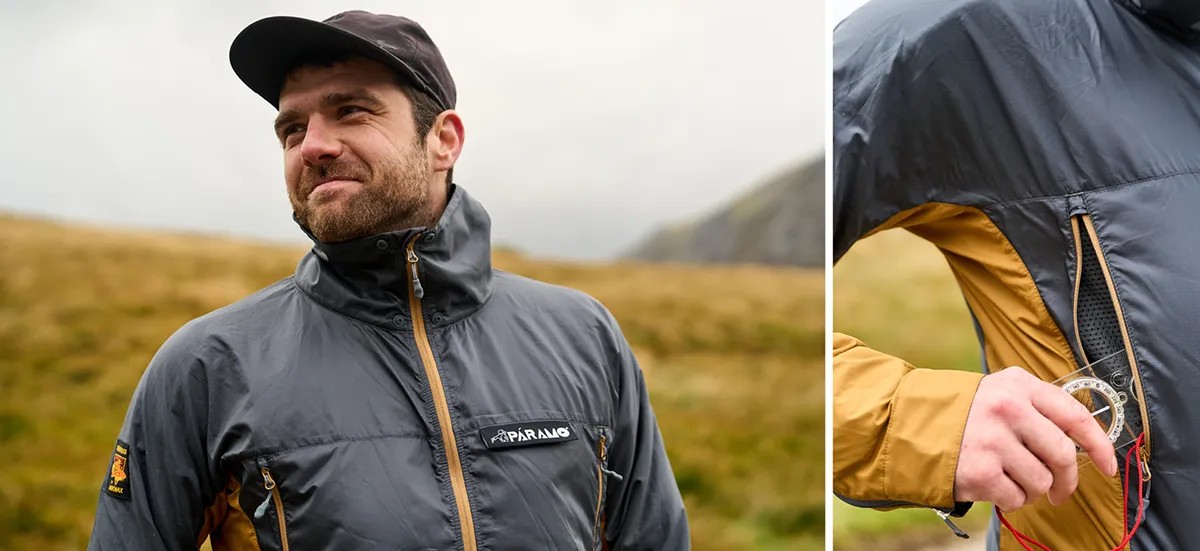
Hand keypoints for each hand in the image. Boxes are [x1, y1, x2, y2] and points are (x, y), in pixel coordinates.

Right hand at [953, 366, 1118, 511]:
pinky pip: (1016, 498)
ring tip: (1011, 480)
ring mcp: (992, 441)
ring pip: (1041, 481)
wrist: (906, 423)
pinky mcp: (980, 471)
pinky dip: (1010, 499)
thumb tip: (1080, 442)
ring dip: (1033, 489)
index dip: (1099, 445)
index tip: (1107, 465)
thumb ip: (1037, 407)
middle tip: (1059, 490)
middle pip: (1062, 455)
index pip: (1075, 416)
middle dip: (1066, 479)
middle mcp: (1008, 409)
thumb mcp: (999, 392)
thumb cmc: (962, 412)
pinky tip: (994, 486)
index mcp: (1019, 386)